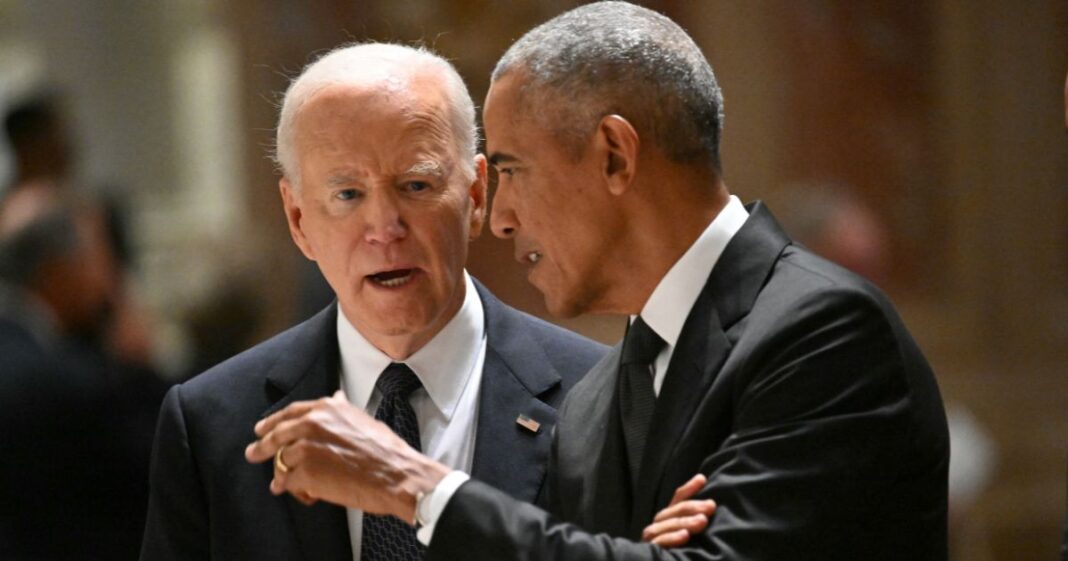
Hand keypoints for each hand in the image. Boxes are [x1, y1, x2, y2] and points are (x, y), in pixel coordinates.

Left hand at [244, 391, 449, 522]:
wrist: (396, 474)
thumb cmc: (386, 450)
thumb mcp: (363, 418)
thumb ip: (342, 409)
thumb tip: (336, 396)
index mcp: (325, 409)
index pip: (290, 413)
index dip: (273, 422)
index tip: (261, 429)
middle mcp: (311, 424)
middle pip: (276, 436)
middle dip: (262, 447)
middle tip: (253, 454)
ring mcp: (305, 448)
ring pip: (281, 463)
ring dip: (285, 476)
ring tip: (292, 486)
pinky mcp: (304, 473)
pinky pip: (288, 484)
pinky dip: (295, 491)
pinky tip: (307, 496)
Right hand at [641, 474, 716, 547]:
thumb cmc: (684, 551)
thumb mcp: (691, 533)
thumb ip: (698, 520)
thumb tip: (713, 504)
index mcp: (668, 519)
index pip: (677, 499)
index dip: (689, 489)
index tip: (702, 479)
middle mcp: (658, 526)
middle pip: (673, 511)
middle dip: (692, 506)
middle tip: (711, 505)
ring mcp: (652, 538)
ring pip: (665, 525)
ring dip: (684, 521)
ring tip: (703, 520)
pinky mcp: (650, 551)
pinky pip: (658, 542)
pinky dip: (671, 538)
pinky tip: (685, 535)